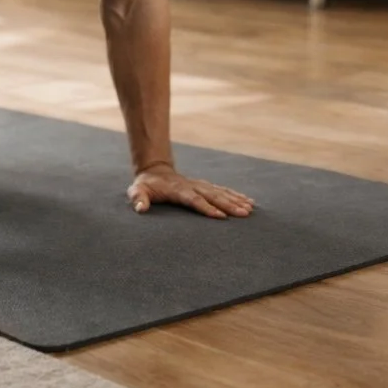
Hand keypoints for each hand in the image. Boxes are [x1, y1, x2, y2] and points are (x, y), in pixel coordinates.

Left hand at [127, 163, 254, 219]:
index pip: (194, 200)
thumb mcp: (137, 190)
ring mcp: (200, 185)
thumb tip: (140, 208)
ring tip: (250, 208)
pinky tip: (248, 201)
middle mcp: (193, 186)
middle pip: (213, 196)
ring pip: (221, 192)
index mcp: (178, 190)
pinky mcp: (205, 186)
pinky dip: (236, 195)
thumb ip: (138, 198)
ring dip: (236, 200)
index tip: (221, 216)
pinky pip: (223, 191)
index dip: (207, 208)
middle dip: (229, 205)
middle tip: (244, 213)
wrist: (155, 170)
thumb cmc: (146, 185)